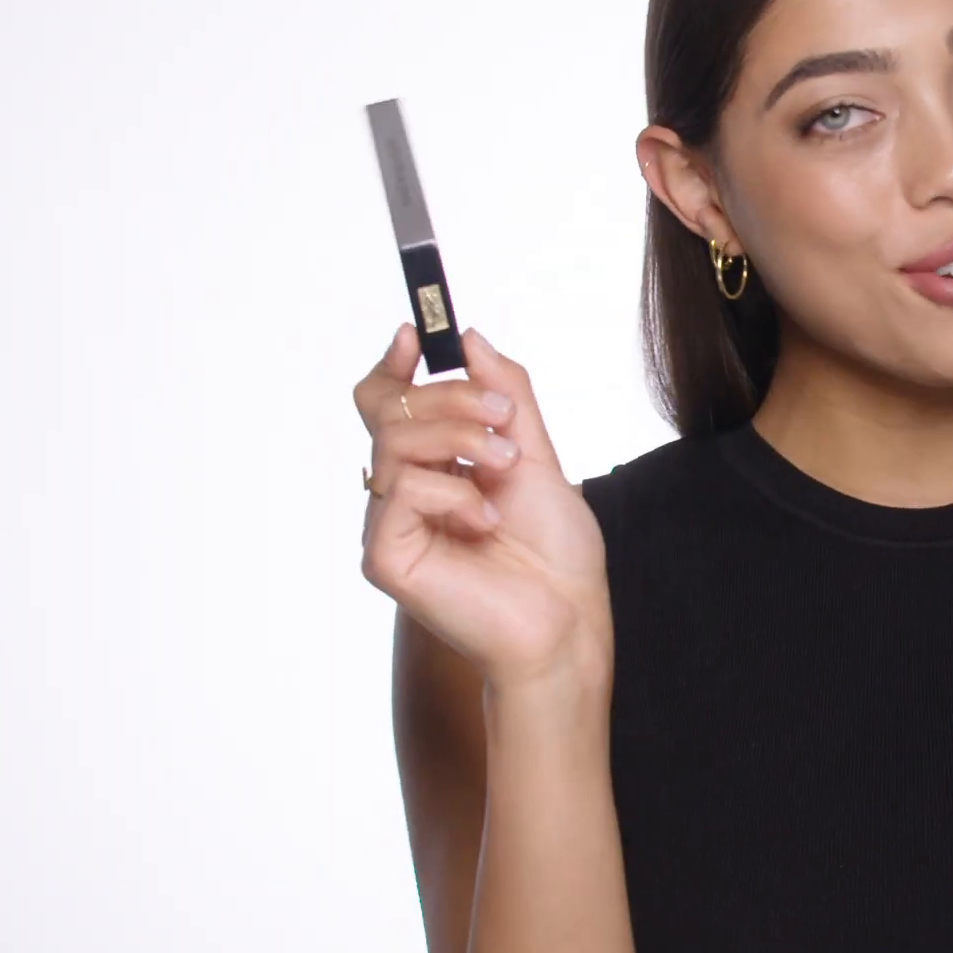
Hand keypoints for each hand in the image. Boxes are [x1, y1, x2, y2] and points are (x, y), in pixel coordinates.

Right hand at [355, 324, 611, 689]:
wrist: (567, 618)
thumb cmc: (555, 553)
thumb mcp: (539, 455)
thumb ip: (505, 395)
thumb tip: (469, 338)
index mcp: (433, 468)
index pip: (388, 404)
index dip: (394, 365)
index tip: (415, 335)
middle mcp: (403, 493)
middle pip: (387, 410)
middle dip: (451, 398)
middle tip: (503, 416)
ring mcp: (389, 525)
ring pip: (394, 441)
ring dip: (460, 439)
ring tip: (507, 467)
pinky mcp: (385, 556)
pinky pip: (400, 490)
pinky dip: (452, 492)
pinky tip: (485, 521)